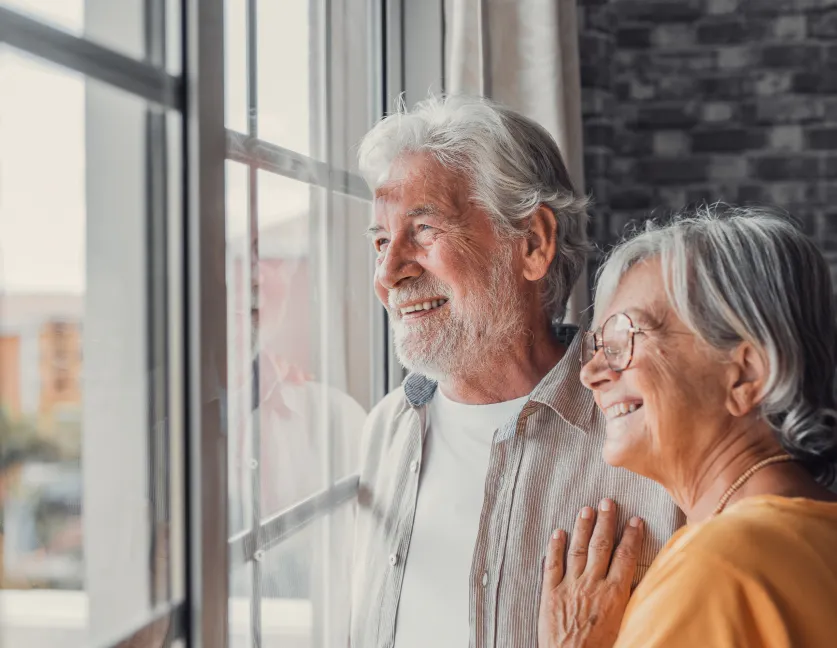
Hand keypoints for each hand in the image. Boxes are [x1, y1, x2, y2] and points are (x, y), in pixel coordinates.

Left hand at [538, 499, 643, 647]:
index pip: (625, 557)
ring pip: (577, 549)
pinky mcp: (550, 593)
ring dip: (582, 527)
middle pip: (601, 545)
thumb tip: (643, 582)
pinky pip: (552, 565)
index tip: (634, 520)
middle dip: (605, 522)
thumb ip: (632, 601)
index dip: (631, 536)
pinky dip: (554, 547)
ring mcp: (570, 586)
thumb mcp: (626, 626)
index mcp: (614, 594)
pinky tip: (557, 532)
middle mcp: (592, 584)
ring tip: (586, 510)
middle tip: (607, 502)